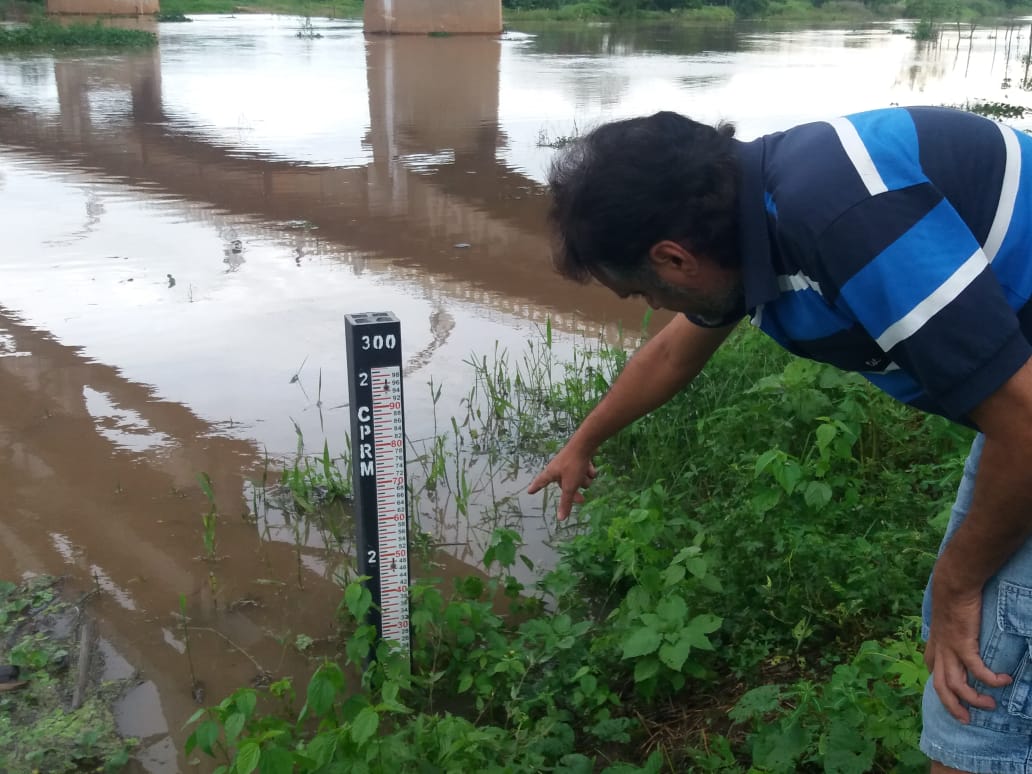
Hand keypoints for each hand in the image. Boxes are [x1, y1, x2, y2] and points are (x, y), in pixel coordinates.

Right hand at [527, 443, 596, 521]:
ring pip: (577, 478)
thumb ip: (566, 502)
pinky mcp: (578, 458)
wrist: (585, 444)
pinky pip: (583, 470)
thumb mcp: (570, 486)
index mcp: (551, 473)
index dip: (536, 487)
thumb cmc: (573, 465)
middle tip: (582, 501)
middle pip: (565, 485)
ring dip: (584, 479)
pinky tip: (590, 467)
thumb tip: (560, 519)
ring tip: (586, 474)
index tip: (529, 491)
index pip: (540, 482)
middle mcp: (557, 468)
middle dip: (574, 491)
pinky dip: (588, 470)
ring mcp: (568, 463)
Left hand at [924, 568, 1011, 722]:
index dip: (939, 684)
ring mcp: (950, 648)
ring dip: (973, 699)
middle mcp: (940, 649)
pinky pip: (977, 670)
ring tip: (991, 704)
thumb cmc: (953, 596)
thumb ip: (951, 626)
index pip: (932, 668)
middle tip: (966, 719)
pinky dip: (990, 679)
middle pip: (940, 687)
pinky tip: (1004, 680)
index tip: (950, 694)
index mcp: (936, 642)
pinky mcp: (963, 644)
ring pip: (957, 685)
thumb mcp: (947, 614)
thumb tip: (959, 626)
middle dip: (952, 706)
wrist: (953, 584)